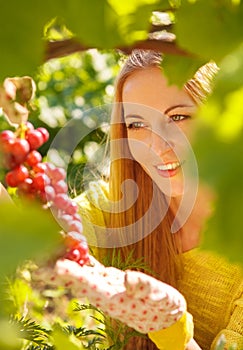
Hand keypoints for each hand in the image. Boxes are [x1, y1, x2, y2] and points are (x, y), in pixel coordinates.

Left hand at [33, 256, 186, 333]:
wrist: (165, 316)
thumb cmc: (165, 308)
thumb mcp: (161, 298)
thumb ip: (145, 288)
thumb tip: (129, 278)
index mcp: (115, 299)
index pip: (90, 286)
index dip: (75, 276)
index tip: (58, 266)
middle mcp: (105, 293)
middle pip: (78, 280)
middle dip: (59, 270)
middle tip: (37, 259)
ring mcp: (106, 286)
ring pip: (82, 273)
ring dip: (66, 262)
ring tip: (48, 250)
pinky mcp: (110, 280)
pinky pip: (92, 269)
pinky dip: (81, 259)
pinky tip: (72, 250)